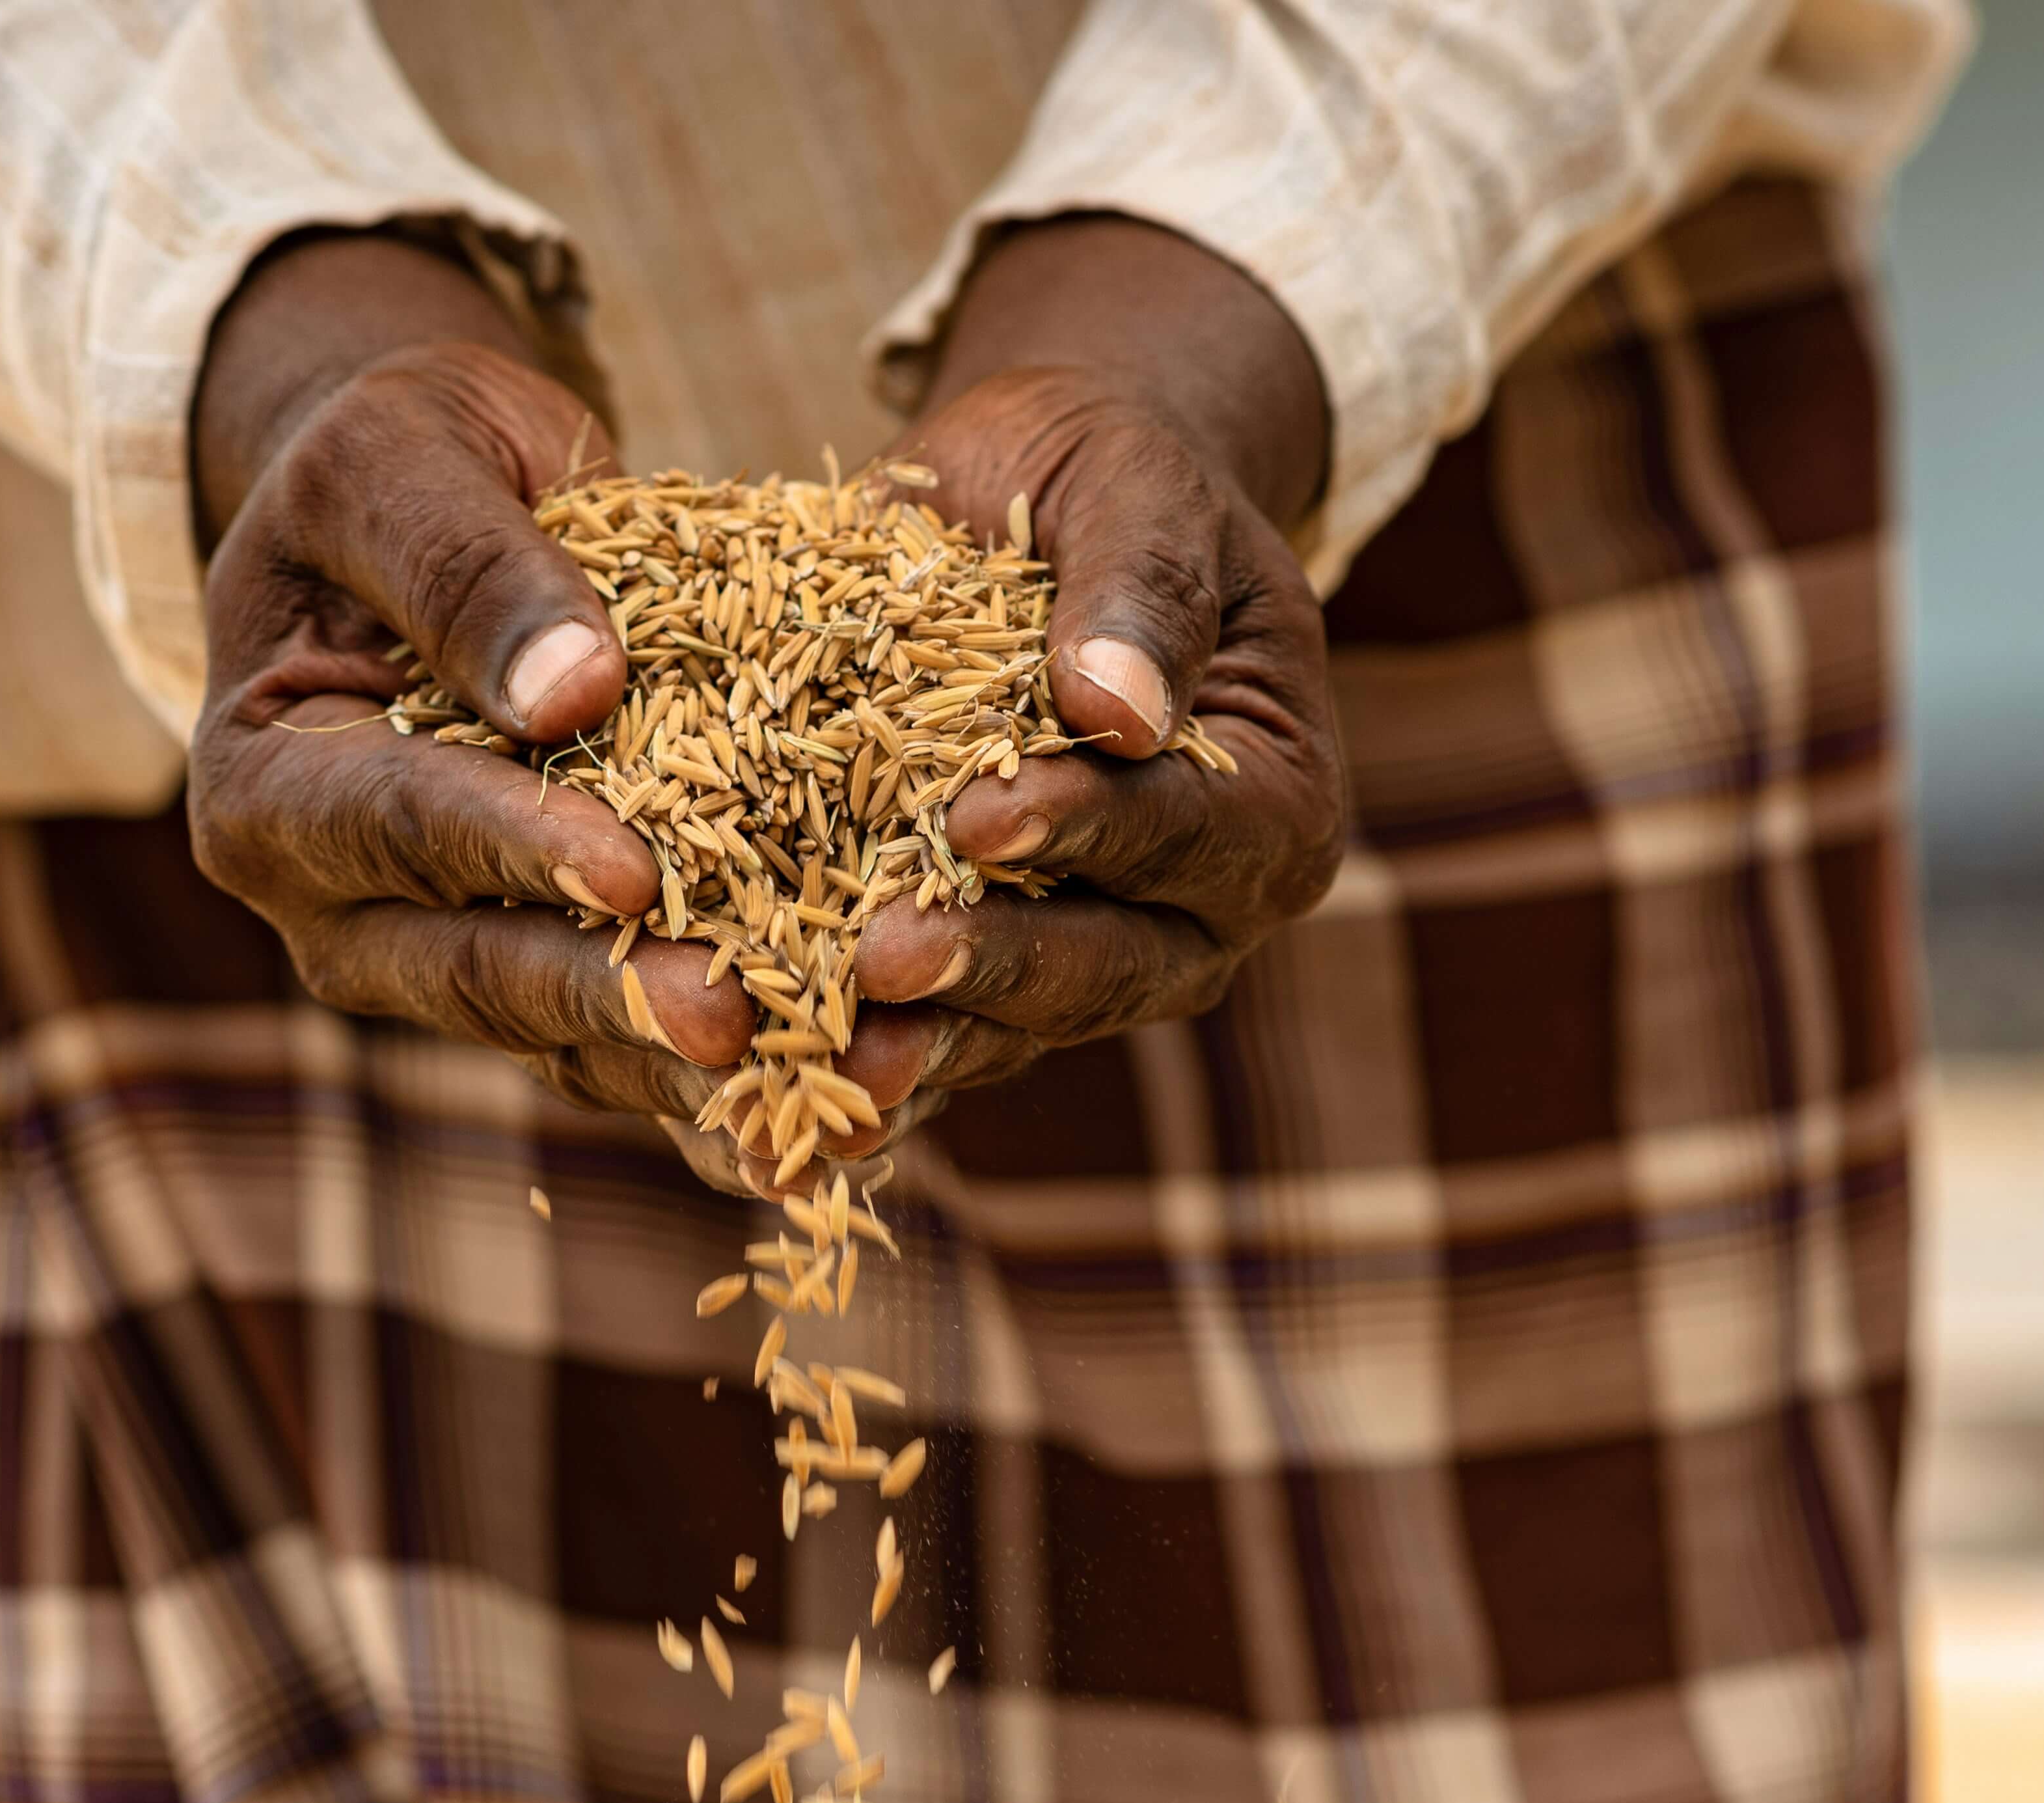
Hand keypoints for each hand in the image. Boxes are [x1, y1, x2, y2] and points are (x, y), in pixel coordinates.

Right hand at [184, 232, 758, 1118]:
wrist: (427, 514)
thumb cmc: (399, 462)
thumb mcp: (405, 451)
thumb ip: (467, 563)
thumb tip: (572, 693)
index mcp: (264, 781)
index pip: (392, 821)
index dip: (510, 846)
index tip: (632, 867)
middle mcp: (329, 906)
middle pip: (469, 970)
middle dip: (605, 998)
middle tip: (731, 1023)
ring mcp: (429, 964)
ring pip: (553, 1038)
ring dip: (679, 1069)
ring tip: (805, 1086)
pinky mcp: (530, 984)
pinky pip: (620, 1047)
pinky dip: (718, 1077)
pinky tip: (828, 1097)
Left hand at [841, 218, 1351, 1120]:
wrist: (1033, 505)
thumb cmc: (1104, 478)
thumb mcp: (1133, 485)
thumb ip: (1140, 586)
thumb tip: (1123, 710)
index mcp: (1274, 799)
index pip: (1186, 829)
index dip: (1088, 830)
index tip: (983, 820)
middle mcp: (1200, 909)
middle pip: (1109, 963)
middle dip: (995, 966)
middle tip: (887, 962)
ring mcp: (1098, 958)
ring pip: (1017, 1025)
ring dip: (920, 1046)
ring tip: (830, 1065)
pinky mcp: (992, 977)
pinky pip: (934, 1032)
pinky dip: (854, 1055)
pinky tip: (769, 1083)